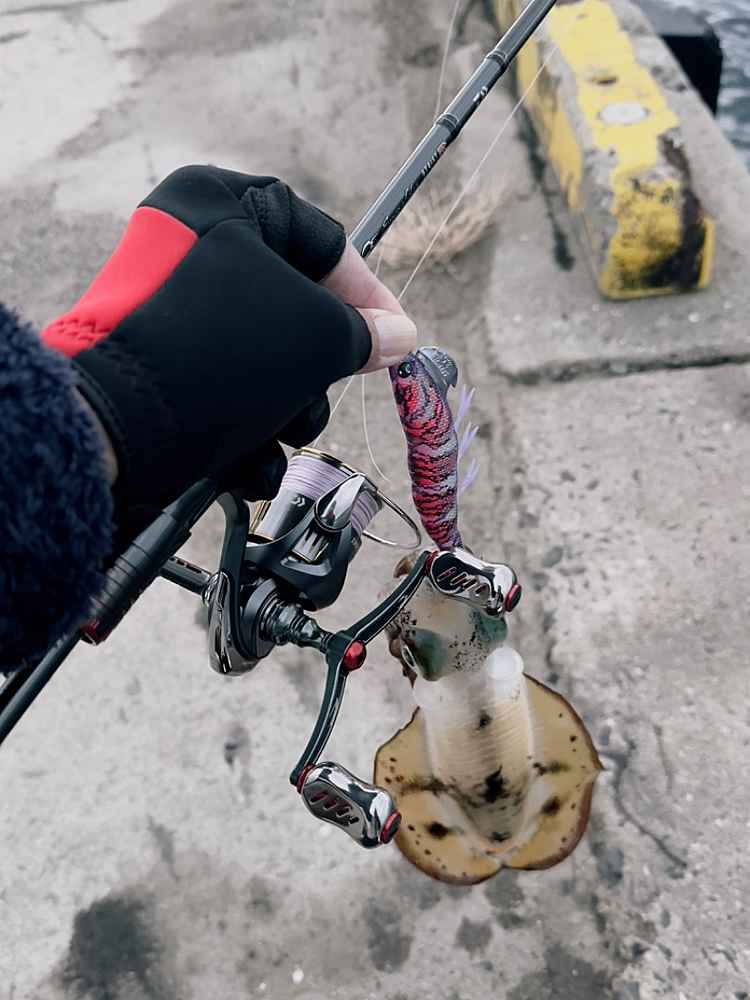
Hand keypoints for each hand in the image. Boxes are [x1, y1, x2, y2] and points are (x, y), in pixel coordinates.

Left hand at [42, 165, 416, 535]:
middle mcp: (192, 248)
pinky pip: (226, 386)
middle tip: (322, 393)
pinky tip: (248, 463)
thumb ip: (364, 334)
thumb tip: (400, 336)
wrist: (115, 430)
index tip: (396, 340)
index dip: (369, 297)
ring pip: (265, 357)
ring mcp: (173, 311)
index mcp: (222, 205)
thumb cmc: (221, 358)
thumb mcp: (315, 337)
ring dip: (286, 410)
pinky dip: (247, 428)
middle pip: (295, 309)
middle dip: (317, 370)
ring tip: (276, 434)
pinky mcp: (161, 367)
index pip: (323, 242)